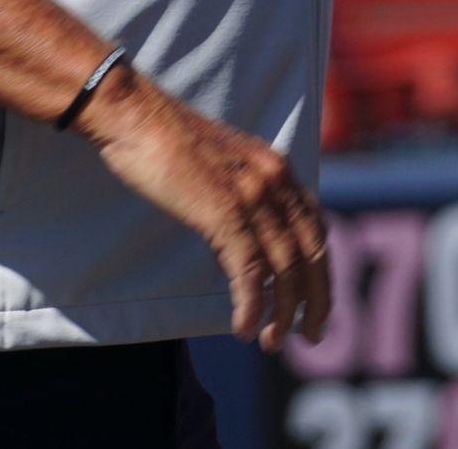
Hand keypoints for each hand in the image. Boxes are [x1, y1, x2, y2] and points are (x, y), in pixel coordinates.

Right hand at [75, 65, 330, 352]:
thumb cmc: (167, 142)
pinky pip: (250, 271)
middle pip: (312, 253)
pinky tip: (244, 328)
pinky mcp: (225, 211)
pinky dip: (251, 306)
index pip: (317, 229)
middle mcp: (275, 179)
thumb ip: (241, 203)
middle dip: (317, 301)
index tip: (316, 304)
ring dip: (283, 314)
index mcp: (277, 167)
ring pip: (286, 268)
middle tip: (310, 337)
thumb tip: (243, 254)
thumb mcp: (221, 169)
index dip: (322, 272)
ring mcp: (252, 195)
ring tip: (272, 343)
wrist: (135, 114)